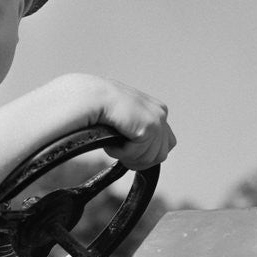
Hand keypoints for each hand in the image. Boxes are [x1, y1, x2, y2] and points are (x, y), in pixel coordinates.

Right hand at [56, 74, 175, 169]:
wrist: (91, 96)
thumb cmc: (99, 106)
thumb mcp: (123, 120)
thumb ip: (136, 131)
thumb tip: (139, 150)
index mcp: (156, 110)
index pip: (165, 145)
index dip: (145, 155)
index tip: (127, 155)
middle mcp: (160, 113)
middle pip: (160, 155)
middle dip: (138, 160)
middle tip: (119, 151)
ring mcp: (157, 119)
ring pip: (150, 159)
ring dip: (127, 156)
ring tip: (112, 144)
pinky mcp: (149, 126)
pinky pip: (138, 155)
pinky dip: (121, 153)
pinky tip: (110, 141)